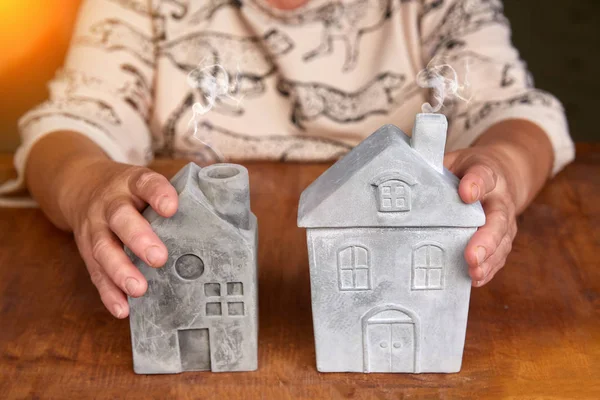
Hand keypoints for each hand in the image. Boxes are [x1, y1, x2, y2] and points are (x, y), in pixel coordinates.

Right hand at [60, 159, 177, 317]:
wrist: (81, 186)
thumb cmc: (130, 191)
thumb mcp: (146, 183)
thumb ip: (173, 197)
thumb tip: (221, 215)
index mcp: (131, 182)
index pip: (145, 183)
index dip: (158, 194)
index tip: (171, 208)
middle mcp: (110, 203)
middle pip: (121, 218)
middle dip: (139, 239)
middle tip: (159, 258)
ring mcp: (95, 227)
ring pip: (104, 248)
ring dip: (121, 271)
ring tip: (139, 289)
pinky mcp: (86, 251)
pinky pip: (95, 273)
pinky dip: (108, 293)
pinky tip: (122, 308)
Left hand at [444, 146, 518, 286]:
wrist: (502, 175)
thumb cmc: (468, 171)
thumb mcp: (453, 161)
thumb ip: (435, 169)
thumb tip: (404, 182)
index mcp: (486, 173)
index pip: (483, 175)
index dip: (476, 184)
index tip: (466, 193)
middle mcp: (500, 200)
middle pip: (498, 220)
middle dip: (485, 239)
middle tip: (471, 255)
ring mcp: (505, 222)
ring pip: (501, 242)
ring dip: (488, 260)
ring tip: (473, 271)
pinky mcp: (503, 239)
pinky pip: (498, 256)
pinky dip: (488, 269)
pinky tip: (475, 278)